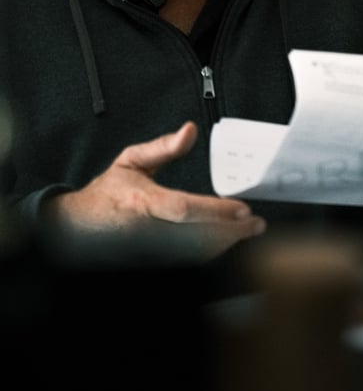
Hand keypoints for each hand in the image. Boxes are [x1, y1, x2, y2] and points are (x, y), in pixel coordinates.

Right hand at [46, 122, 265, 260]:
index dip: (215, 211)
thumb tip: (189, 132)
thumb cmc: (108, 194)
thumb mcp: (130, 162)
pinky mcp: (155, 259)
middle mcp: (147, 230)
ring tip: (246, 230)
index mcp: (142, 202)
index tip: (241, 208)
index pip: (184, 208)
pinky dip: (210, 251)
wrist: (80, 226)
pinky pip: (188, 259)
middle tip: (255, 224)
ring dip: (225, 243)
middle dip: (231, 232)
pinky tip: (225, 240)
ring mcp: (151, 249)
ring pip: (196, 252)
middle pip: (197, 236)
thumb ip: (162, 148)